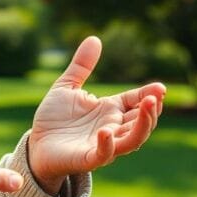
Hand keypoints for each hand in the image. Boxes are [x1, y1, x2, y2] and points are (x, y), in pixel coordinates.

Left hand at [28, 36, 165, 192]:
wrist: (36, 144)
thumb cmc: (54, 119)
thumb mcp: (66, 86)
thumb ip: (81, 66)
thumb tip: (94, 38)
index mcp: (110, 110)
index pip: (136, 102)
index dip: (149, 95)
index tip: (160, 88)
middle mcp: (112, 127)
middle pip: (141, 122)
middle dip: (151, 110)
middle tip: (156, 97)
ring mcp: (103, 144)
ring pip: (132, 139)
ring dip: (143, 125)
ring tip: (147, 107)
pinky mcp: (88, 158)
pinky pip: (104, 154)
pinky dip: (108, 145)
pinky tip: (106, 132)